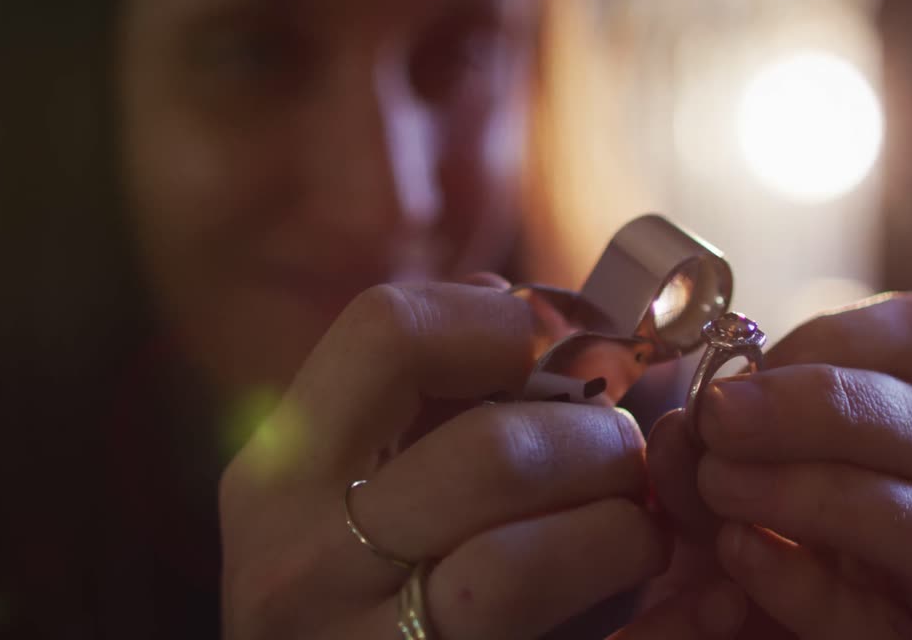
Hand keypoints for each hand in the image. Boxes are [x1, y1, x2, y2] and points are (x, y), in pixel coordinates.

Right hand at [219, 282, 670, 638]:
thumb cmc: (353, 599)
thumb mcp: (343, 496)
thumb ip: (415, 402)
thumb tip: (520, 312)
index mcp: (276, 477)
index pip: (387, 329)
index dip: (497, 324)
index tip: (552, 353)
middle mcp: (295, 565)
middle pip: (491, 450)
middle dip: (594, 441)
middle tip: (622, 455)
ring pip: (525, 564)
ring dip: (616, 530)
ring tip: (633, 531)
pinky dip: (622, 594)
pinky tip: (635, 584)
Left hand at [647, 293, 911, 638]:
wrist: (745, 635)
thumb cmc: (740, 559)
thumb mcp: (717, 489)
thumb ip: (703, 454)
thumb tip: (684, 432)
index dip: (839, 337)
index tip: (742, 364)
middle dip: (817, 409)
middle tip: (720, 416)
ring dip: (817, 495)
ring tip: (721, 485)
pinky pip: (885, 623)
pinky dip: (807, 587)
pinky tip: (743, 555)